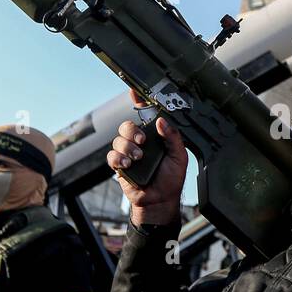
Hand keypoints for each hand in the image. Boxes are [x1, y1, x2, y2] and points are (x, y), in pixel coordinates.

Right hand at [108, 90, 187, 225]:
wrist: (160, 200)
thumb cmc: (171, 179)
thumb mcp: (179, 156)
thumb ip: (173, 137)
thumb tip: (162, 121)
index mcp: (156, 137)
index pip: (146, 116)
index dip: (139, 101)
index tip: (134, 91)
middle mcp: (140, 142)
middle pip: (127, 125)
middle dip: (132, 130)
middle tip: (142, 141)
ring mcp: (129, 153)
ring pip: (118, 139)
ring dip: (128, 147)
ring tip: (138, 158)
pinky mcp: (119, 165)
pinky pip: (112, 155)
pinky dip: (118, 158)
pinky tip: (127, 164)